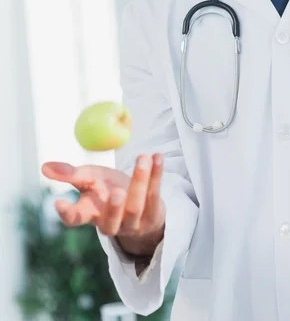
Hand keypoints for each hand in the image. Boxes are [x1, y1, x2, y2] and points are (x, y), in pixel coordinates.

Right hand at [41, 154, 165, 244]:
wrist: (139, 202)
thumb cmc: (108, 189)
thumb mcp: (89, 179)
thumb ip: (70, 174)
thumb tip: (44, 167)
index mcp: (91, 214)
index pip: (76, 219)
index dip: (67, 213)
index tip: (59, 203)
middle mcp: (112, 222)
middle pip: (111, 222)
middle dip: (114, 207)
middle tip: (116, 191)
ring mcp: (134, 222)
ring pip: (136, 206)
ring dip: (140, 181)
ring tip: (143, 158)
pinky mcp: (153, 214)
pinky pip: (155, 194)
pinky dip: (157, 174)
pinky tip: (157, 157)